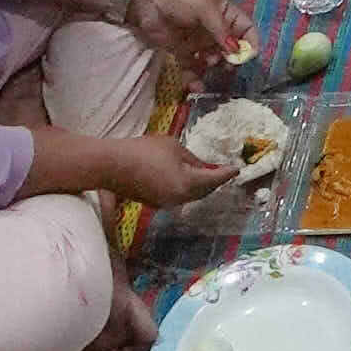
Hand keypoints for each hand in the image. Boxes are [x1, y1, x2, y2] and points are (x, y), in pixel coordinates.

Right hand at [45, 111, 223, 206]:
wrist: (112, 165)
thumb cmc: (144, 151)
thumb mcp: (173, 147)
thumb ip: (192, 158)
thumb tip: (203, 165)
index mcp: (188, 184)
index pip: (214, 179)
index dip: (227, 173)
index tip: (237, 169)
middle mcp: (180, 198)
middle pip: (205, 191)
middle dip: (215, 181)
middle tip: (224, 171)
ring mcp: (167, 203)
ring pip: (192, 196)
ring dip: (202, 187)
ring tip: (208, 174)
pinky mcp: (155, 203)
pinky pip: (179, 196)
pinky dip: (187, 189)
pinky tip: (187, 179)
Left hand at [116, 0, 247, 82]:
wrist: (144, 0)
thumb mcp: (205, 9)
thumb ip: (221, 31)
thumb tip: (236, 52)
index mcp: (225, 13)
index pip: (247, 29)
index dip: (250, 43)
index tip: (247, 57)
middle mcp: (215, 28)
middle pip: (232, 48)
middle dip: (232, 59)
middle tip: (227, 65)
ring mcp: (199, 41)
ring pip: (213, 60)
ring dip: (214, 67)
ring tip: (208, 64)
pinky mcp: (183, 52)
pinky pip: (193, 68)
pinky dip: (195, 78)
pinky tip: (195, 87)